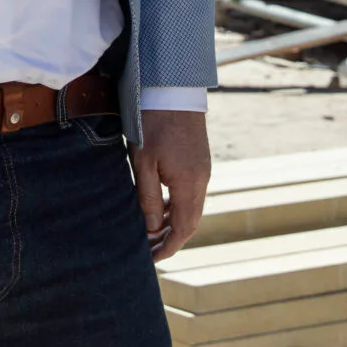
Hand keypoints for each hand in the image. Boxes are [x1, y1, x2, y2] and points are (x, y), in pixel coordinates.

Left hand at [134, 108, 211, 261]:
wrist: (172, 87)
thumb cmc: (153, 123)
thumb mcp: (143, 162)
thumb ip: (148, 198)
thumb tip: (150, 229)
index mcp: (190, 185)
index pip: (183, 229)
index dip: (168, 247)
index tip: (152, 258)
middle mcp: (202, 180)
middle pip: (190, 221)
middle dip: (171, 239)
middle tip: (149, 250)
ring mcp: (202, 169)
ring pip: (190, 207)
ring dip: (173, 222)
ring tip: (151, 231)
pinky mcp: (198, 160)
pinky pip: (190, 192)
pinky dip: (176, 205)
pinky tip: (159, 205)